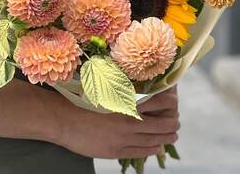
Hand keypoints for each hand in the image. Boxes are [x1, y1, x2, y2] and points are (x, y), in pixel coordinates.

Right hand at [56, 86, 179, 158]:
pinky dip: (152, 148)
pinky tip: (157, 146)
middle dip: (172, 123)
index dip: (171, 102)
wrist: (63, 119)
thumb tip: (142, 89)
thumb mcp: (106, 88)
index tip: (173, 101)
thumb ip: (125, 91)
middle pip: (162, 125)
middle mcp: (129, 121)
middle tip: (176, 121)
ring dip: (166, 137)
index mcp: (127, 102)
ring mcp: (123, 139)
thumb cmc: (83, 99)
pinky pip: (141, 152)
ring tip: (172, 134)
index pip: (160, 102)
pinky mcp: (116, 151)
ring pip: (154, 140)